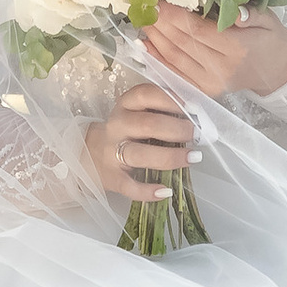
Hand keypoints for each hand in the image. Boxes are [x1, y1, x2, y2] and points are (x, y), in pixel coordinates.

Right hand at [84, 80, 196, 201]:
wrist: (87, 154)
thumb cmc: (125, 131)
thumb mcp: (136, 113)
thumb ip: (161, 111)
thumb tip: (198, 116)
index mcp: (125, 106)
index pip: (145, 95)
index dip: (171, 99)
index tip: (194, 107)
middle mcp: (117, 126)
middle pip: (147, 124)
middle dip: (176, 129)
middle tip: (197, 134)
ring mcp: (112, 153)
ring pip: (140, 154)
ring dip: (169, 156)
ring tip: (193, 157)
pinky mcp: (112, 178)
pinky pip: (130, 186)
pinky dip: (148, 191)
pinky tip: (166, 191)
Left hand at [140, 0, 286, 100]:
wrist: (279, 72)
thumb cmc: (272, 40)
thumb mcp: (269, 20)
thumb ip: (251, 14)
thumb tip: (235, 12)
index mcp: (238, 48)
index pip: (198, 31)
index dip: (175, 17)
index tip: (159, 2)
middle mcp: (221, 68)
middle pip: (182, 44)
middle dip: (160, 25)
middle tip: (144, 6)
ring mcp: (211, 82)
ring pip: (175, 59)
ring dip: (155, 40)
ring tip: (142, 20)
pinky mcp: (204, 90)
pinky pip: (176, 74)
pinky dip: (158, 60)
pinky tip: (146, 45)